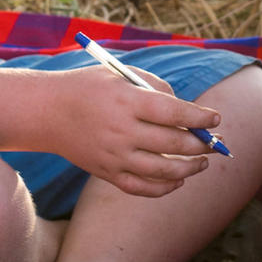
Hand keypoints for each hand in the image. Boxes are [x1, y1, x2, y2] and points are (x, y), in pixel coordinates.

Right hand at [49, 66, 219, 197]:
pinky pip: (141, 188)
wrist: (46, 112)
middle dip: (202, 145)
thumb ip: (155, 87)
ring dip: (190, 169)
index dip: (200, 118)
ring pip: (163, 171)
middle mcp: (122, 131)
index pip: (174, 112)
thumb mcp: (121, 73)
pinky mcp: (106, 172)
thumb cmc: (89, 87)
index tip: (216, 119)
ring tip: (202, 162)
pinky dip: (164, 188)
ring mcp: (114, 155)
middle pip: (174, 144)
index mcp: (127, 100)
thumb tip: (185, 111)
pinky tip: (177, 181)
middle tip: (215, 143)